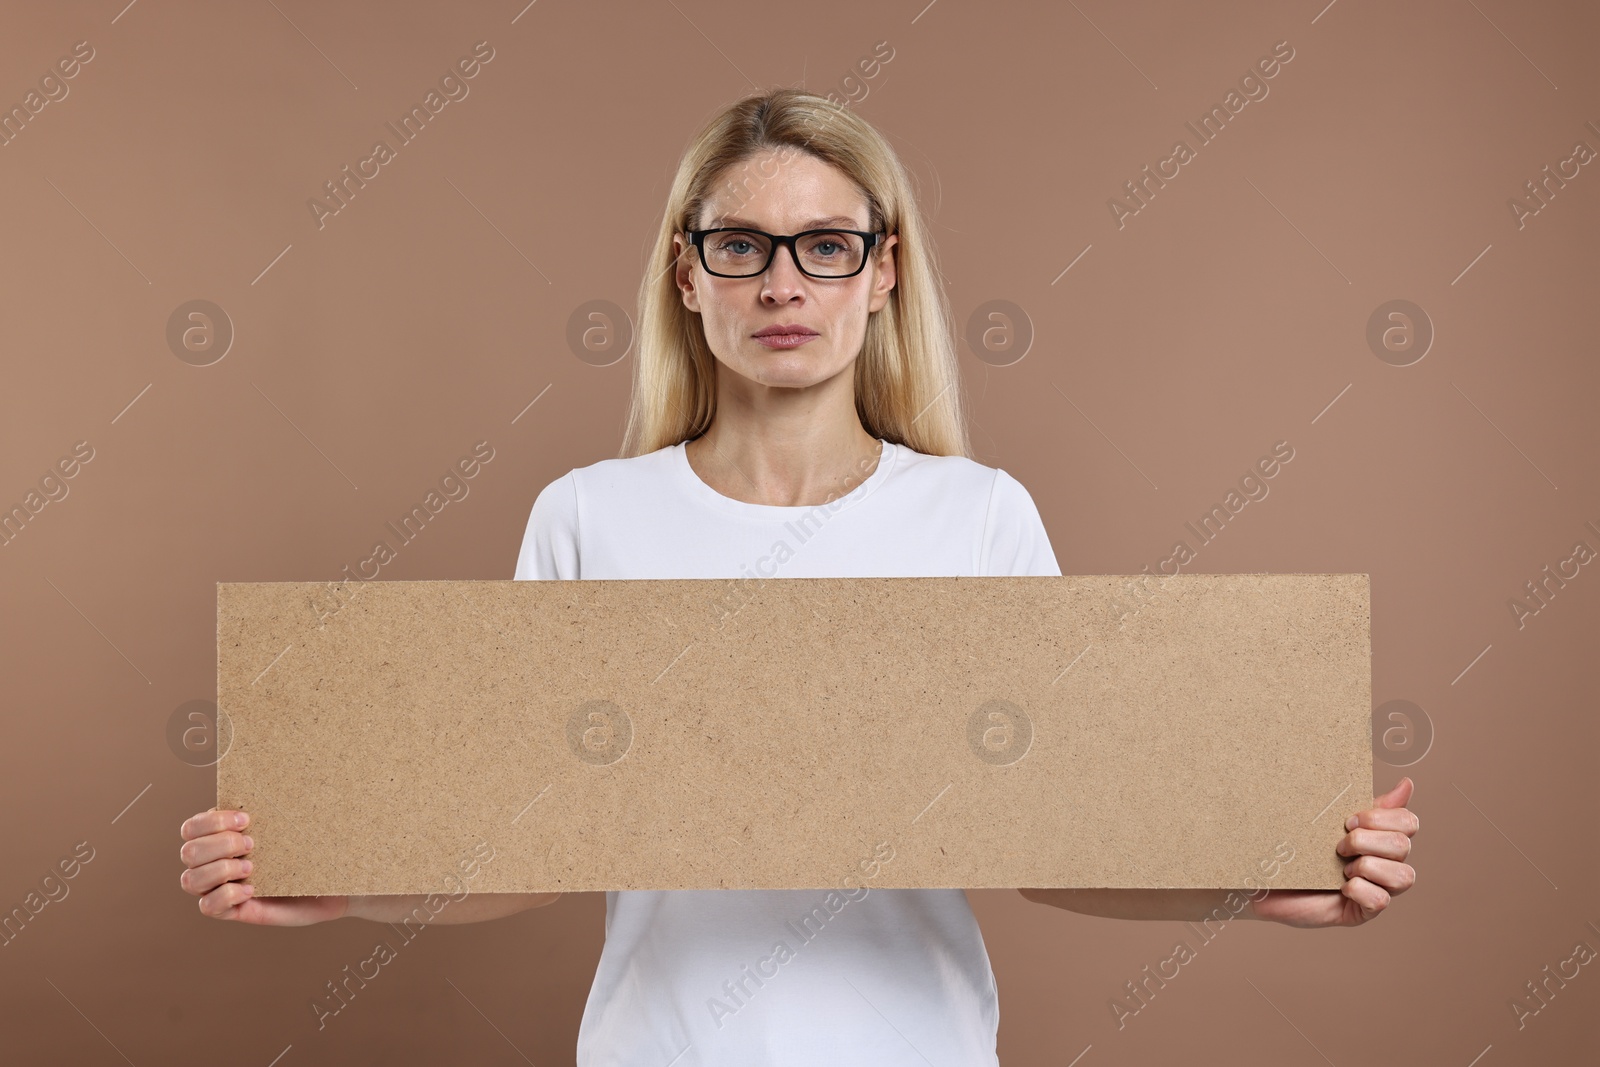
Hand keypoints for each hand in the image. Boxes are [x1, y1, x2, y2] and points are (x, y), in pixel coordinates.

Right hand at [178, 807, 347, 925]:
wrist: (330, 883)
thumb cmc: (308, 848)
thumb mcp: (290, 824)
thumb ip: (273, 808)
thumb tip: (275, 779)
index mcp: (219, 835)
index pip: (191, 828)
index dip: (211, 823)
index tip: (247, 820)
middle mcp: (212, 861)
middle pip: (188, 852)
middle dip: (220, 845)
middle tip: (252, 844)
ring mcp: (219, 887)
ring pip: (190, 880)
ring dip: (220, 870)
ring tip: (250, 867)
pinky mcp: (231, 909)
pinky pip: (208, 906)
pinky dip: (225, 896)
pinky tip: (251, 890)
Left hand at [1249, 777, 1417, 928]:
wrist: (1267, 878)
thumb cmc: (1301, 849)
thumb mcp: (1330, 821)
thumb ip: (1368, 805)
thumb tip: (1407, 784)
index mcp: (1381, 837)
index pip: (1408, 822)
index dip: (1381, 818)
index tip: (1348, 820)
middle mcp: (1387, 863)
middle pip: (1403, 845)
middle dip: (1365, 841)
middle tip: (1338, 845)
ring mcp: (1379, 888)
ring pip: (1402, 876)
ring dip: (1366, 866)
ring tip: (1342, 869)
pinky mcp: (1365, 911)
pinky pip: (1380, 900)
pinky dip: (1359, 890)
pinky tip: (1341, 888)